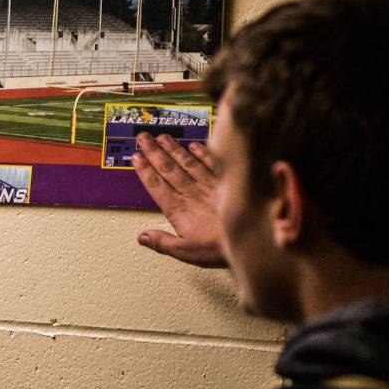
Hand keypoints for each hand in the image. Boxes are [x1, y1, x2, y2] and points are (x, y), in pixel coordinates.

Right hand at [132, 132, 226, 267]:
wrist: (252, 239)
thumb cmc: (219, 248)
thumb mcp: (186, 252)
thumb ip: (163, 242)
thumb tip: (142, 237)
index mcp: (179, 209)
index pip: (157, 185)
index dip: (145, 170)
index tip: (136, 157)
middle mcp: (192, 193)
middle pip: (168, 168)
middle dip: (154, 152)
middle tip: (143, 138)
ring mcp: (208, 186)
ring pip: (187, 162)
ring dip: (173, 148)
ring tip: (162, 137)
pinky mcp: (225, 183)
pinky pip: (211, 164)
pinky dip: (202, 153)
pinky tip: (194, 144)